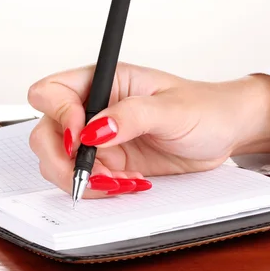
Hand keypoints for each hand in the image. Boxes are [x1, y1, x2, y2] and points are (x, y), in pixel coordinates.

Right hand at [27, 62, 269, 197]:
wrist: (224, 134)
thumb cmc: (204, 108)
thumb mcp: (172, 109)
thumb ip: (131, 116)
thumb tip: (94, 130)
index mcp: (103, 81)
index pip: (52, 92)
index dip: (60, 116)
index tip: (83, 137)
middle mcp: (93, 108)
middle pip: (45, 133)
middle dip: (63, 160)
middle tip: (94, 174)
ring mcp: (98, 138)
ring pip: (59, 161)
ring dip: (84, 179)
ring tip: (120, 180)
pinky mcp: (108, 162)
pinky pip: (85, 180)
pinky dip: (100, 189)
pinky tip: (129, 183)